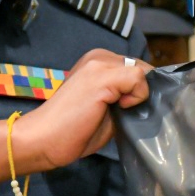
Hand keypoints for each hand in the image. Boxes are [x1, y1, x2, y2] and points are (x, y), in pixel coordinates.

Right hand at [12, 50, 149, 170]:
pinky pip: (139, 77)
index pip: (136, 67)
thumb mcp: (106, 107)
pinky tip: (118, 108)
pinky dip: (137, 96)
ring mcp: (99, 63)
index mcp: (97, 62)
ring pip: (142, 71)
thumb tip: (150, 96)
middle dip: (141, 91)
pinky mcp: (102, 76)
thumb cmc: (74, 130)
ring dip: (138, 94)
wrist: (44, 139)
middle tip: (124, 112)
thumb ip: (124, 96)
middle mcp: (98, 57)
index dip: (141, 88)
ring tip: (117, 110)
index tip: (130, 107)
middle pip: (142, 67)